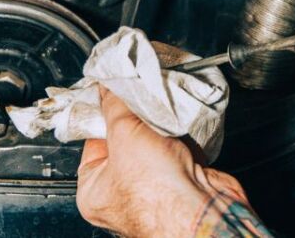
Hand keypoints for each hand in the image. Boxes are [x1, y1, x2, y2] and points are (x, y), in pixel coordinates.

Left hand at [77, 87, 254, 236]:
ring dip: (161, 126)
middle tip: (141, 101)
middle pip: (126, 137)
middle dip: (137, 118)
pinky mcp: (182, 181)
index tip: (113, 91)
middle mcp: (122, 193)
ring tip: (163, 116)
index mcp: (94, 190)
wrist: (202, 210)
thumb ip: (114, 104)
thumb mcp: (124, 132)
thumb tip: (109, 84)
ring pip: (154, 141)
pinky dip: (181, 136)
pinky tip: (182, 129)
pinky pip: (178, 148)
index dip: (104, 112)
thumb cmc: (157, 192)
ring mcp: (154, 188)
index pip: (93, 138)